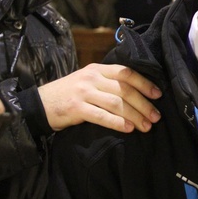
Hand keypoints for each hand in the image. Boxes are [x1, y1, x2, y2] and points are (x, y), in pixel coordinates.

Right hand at [38, 63, 162, 132]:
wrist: (39, 104)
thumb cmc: (69, 94)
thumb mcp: (88, 81)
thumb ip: (108, 83)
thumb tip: (138, 94)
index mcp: (98, 69)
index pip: (126, 73)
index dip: (144, 84)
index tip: (158, 95)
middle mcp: (92, 77)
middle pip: (125, 89)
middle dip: (144, 104)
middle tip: (156, 116)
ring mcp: (84, 92)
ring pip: (116, 103)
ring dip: (135, 115)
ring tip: (146, 126)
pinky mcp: (76, 108)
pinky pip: (101, 116)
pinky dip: (117, 122)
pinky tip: (128, 129)